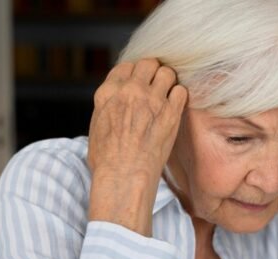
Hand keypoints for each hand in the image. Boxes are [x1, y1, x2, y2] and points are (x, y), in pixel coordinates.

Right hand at [87, 58, 187, 233]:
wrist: (124, 176)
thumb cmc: (107, 161)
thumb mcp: (96, 128)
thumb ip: (107, 108)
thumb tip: (113, 105)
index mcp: (108, 93)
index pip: (125, 67)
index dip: (135, 73)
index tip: (140, 82)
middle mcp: (130, 91)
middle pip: (147, 63)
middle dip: (153, 71)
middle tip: (157, 85)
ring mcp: (151, 100)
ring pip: (167, 73)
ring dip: (168, 81)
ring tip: (168, 94)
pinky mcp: (170, 113)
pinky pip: (181, 91)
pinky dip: (180, 96)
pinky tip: (176, 107)